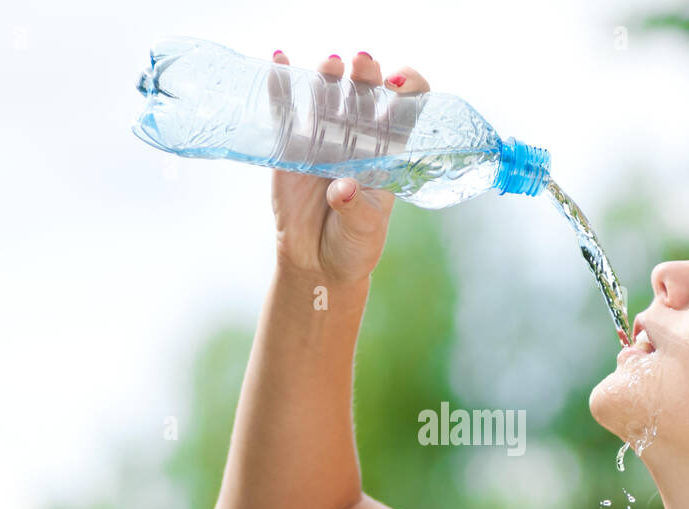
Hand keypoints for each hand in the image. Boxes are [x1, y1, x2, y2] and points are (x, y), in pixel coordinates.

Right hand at [268, 50, 430, 284]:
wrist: (318, 265)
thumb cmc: (354, 246)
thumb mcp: (364, 230)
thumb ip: (356, 208)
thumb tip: (341, 189)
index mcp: (387, 154)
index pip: (405, 112)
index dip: (408, 91)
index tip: (400, 84)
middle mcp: (357, 140)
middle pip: (365, 96)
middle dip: (366, 75)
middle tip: (363, 63)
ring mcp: (324, 140)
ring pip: (327, 98)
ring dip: (328, 75)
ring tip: (331, 63)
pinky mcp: (291, 148)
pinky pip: (286, 113)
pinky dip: (282, 88)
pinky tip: (279, 62)